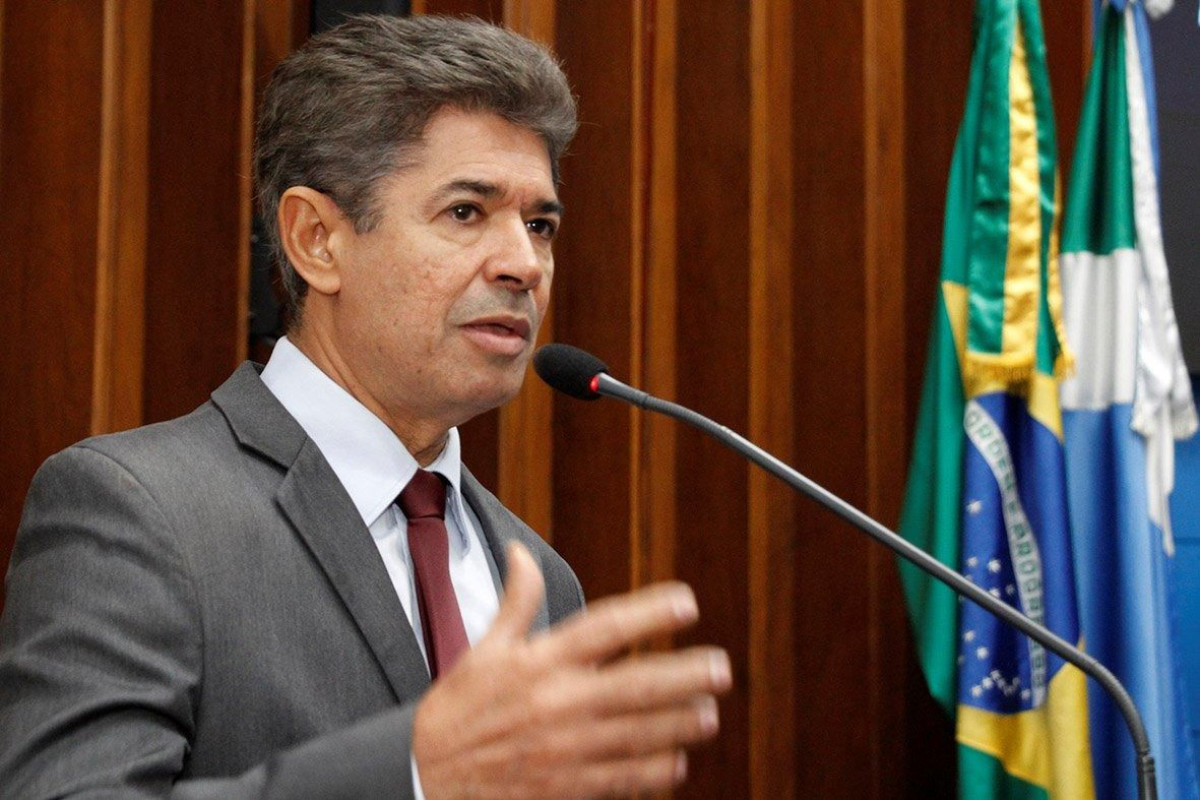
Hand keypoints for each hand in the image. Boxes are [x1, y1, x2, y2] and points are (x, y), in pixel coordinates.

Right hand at [412, 542, 730, 799]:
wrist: (425, 778)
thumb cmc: (457, 710)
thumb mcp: (482, 650)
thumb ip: (516, 602)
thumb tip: (520, 552)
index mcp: (539, 662)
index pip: (604, 628)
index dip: (650, 613)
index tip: (686, 601)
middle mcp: (557, 703)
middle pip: (634, 685)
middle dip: (683, 675)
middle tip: (720, 668)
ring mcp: (564, 749)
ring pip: (636, 735)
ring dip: (677, 724)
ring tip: (707, 714)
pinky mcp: (565, 788)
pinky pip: (620, 779)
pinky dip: (652, 771)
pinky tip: (676, 761)